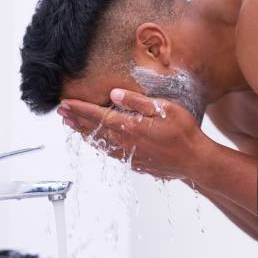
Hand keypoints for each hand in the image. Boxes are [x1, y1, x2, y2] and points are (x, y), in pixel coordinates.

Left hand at [58, 89, 211, 179]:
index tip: (65, 103)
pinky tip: (96, 142)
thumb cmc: (184, 133)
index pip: (98, 115)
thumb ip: (138, 102)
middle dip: (76, 120)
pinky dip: (98, 144)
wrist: (195, 161)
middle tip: (61, 113)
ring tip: (72, 125)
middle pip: (94, 130)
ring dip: (84, 133)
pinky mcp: (135, 162)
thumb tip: (114, 95)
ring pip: (100, 143)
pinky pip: (110, 152)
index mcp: (130, 127)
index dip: (80, 109)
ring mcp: (130, 154)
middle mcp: (126, 143)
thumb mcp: (165, 109)